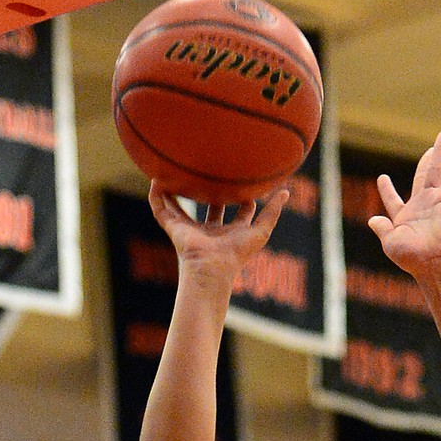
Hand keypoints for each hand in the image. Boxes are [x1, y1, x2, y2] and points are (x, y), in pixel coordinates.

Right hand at [148, 184, 286, 283]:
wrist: (212, 268)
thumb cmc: (237, 254)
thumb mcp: (261, 231)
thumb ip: (273, 212)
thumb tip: (286, 192)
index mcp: (231, 234)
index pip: (239, 214)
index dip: (243, 199)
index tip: (246, 182)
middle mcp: (211, 232)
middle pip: (212, 209)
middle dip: (212, 192)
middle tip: (213, 172)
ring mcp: (192, 230)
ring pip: (183, 208)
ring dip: (179, 192)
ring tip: (176, 172)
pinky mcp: (175, 229)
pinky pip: (161, 211)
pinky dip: (155, 197)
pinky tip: (154, 181)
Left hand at [368, 131, 440, 279]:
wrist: (434, 262)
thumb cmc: (412, 257)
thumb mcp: (391, 243)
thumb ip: (382, 229)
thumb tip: (372, 220)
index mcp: (403, 216)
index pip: (392, 199)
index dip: (386, 189)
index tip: (382, 178)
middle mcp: (419, 205)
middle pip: (422, 176)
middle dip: (427, 161)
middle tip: (431, 148)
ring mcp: (434, 201)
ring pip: (437, 170)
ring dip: (440, 152)